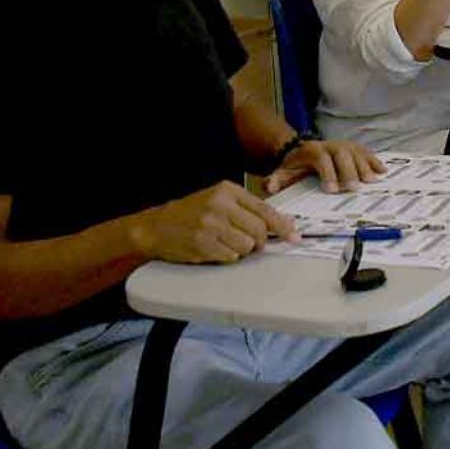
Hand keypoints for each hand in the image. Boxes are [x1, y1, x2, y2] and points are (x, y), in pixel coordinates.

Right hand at [130, 181, 294, 264]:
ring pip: (246, 246)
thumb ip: (246, 208)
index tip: (294, 234)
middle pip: (259, 230)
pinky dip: (227, 257)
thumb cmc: (190, 214)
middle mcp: (220, 205)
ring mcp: (210, 225)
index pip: (264, 209)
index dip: (282, 225)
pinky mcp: (203, 244)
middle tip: (251, 244)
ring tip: (224, 243)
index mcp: (227, 190)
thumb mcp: (217, 200)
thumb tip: (279, 222)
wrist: (155, 226)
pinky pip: (230, 257)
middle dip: (259, 242)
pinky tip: (213, 248)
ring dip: (241, 250)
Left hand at [262, 138, 387, 194]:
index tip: (331, 190)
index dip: (328, 174)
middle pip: (342, 155)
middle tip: (353, 188)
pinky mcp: (353, 148)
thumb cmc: (295, 165)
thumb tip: (270, 186)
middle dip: (348, 171)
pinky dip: (374, 160)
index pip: (322, 160)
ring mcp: (343, 145)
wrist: (301, 148)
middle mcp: (330, 146)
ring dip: (365, 166)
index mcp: (313, 151)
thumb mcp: (283, 171)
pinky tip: (382, 170)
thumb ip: (277, 179)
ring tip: (371, 181)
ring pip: (356, 152)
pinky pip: (365, 152)